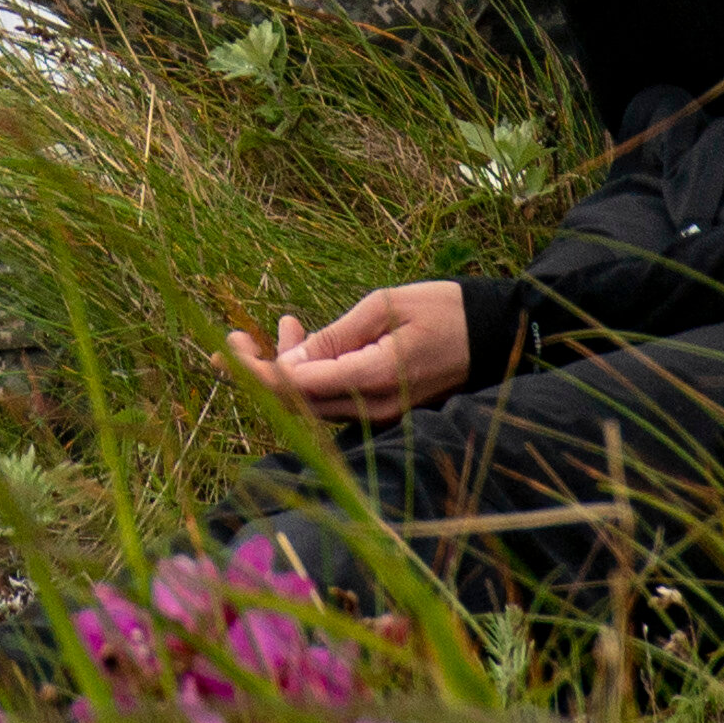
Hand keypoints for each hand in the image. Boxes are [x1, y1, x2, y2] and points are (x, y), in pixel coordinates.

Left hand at [225, 280, 473, 423]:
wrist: (497, 334)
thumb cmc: (445, 309)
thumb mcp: (386, 306)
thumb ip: (335, 337)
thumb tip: (288, 360)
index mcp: (373, 379)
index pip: (296, 386)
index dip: (254, 371)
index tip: (225, 350)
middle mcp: (373, 408)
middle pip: (297, 402)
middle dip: (260, 370)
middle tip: (235, 337)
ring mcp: (380, 416)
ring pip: (312, 402)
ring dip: (288, 366)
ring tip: (289, 322)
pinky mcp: (382, 411)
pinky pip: (334, 400)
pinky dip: (312, 373)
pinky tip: (307, 338)